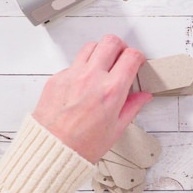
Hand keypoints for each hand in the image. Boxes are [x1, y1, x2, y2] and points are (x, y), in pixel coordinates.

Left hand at [32, 35, 152, 162]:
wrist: (50, 151)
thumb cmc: (81, 145)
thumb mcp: (116, 129)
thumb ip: (133, 107)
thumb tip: (142, 97)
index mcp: (111, 90)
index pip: (131, 56)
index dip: (137, 56)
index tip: (137, 62)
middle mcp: (92, 78)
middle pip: (111, 42)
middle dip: (120, 47)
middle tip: (121, 57)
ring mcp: (72, 75)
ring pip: (91, 46)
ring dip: (100, 52)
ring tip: (102, 65)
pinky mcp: (57, 78)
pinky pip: (73, 63)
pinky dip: (82, 67)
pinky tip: (84, 81)